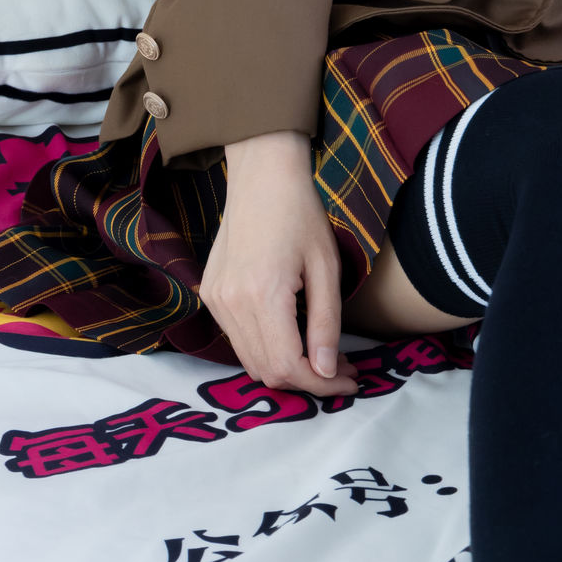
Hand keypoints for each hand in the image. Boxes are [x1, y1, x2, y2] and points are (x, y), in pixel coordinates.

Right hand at [201, 131, 356, 397]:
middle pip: (267, 371)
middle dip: (307, 380)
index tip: (350, 381)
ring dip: (286, 369)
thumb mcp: (327, 268)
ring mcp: (215, 300)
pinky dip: (266, 349)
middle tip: (342, 370)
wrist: (261, 177)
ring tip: (322, 357)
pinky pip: (238, 340)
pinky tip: (293, 336)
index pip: (289, 367)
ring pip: (250, 361)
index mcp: (263, 295)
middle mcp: (231, 303)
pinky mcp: (211, 295)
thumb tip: (327, 371)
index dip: (322, 384)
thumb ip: (326, 324)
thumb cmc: (301, 215)